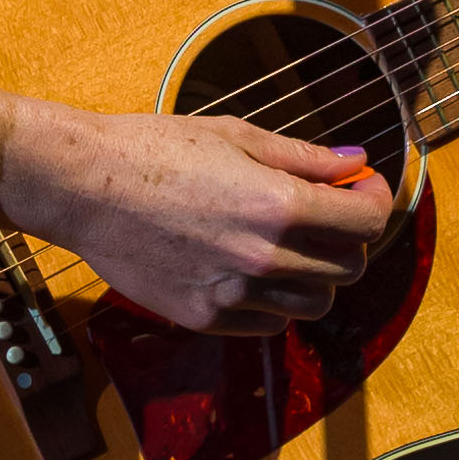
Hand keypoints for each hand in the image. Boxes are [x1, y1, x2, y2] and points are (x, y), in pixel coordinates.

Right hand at [0, 81, 394, 330]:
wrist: (82, 185)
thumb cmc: (154, 148)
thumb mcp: (236, 135)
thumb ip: (305, 157)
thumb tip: (355, 162)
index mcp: (277, 203)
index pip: (366, 223)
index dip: (376, 202)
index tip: (363, 190)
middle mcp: (263, 255)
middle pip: (348, 267)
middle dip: (348, 239)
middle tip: (328, 214)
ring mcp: (233, 292)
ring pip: (314, 304)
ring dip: (317, 276)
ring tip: (292, 245)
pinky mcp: (204, 316)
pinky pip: (269, 324)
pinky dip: (276, 301)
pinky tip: (256, 269)